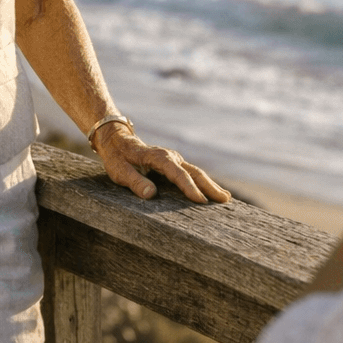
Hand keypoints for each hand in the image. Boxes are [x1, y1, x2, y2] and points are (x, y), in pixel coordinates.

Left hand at [92, 122, 231, 203]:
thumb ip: (135, 182)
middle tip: (225, 199)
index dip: (190, 188)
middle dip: (210, 186)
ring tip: (225, 198)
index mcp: (159, 158)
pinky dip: (202, 182)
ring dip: (210, 184)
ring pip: (196, 172)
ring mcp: (174, 160)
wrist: (117, 140)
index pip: (178, 175)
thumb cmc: (117, 158)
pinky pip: (191, 173)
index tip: (201, 201)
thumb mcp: (120, 171)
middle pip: (194, 172)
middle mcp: (171, 157)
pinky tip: (210, 191)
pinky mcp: (173, 164)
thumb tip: (151, 194)